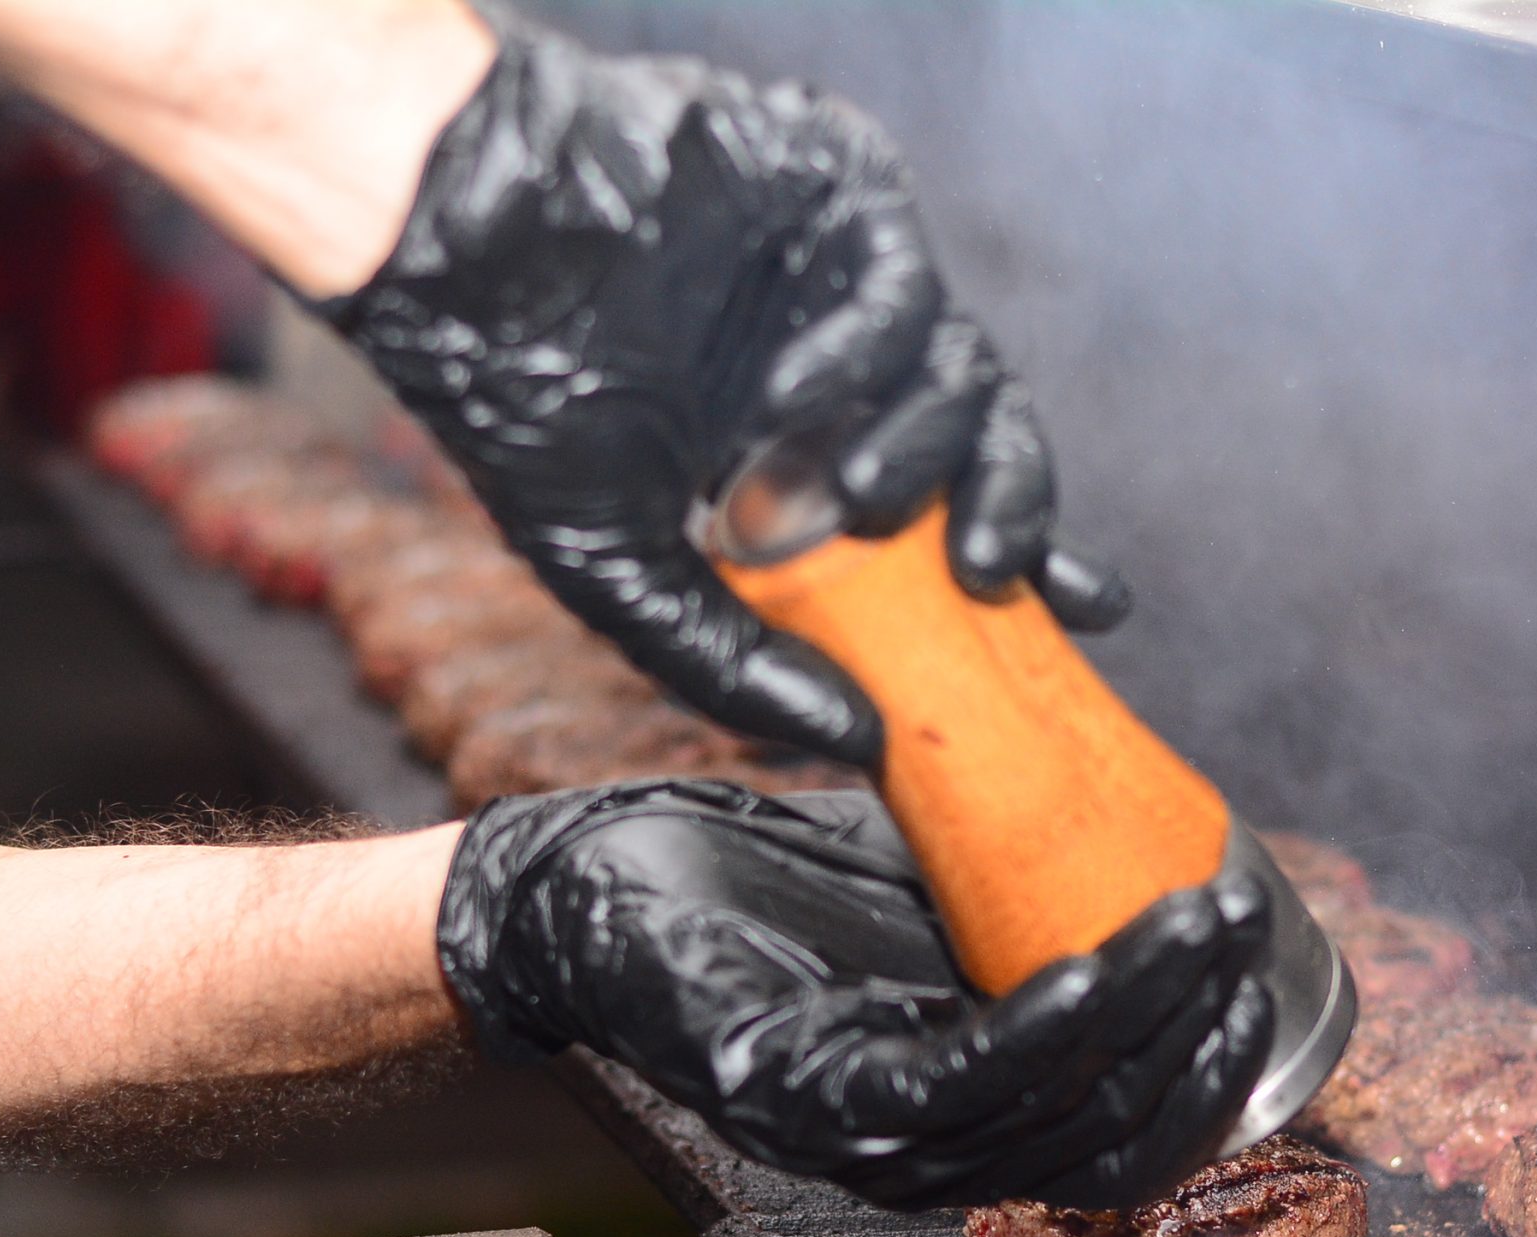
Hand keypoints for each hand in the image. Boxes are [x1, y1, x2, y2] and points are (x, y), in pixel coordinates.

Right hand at [319, 19, 1127, 766]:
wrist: (449, 241)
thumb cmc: (513, 397)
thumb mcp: (620, 573)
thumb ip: (735, 665)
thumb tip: (859, 746)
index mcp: (796, 441)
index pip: (944, 504)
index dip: (1030, 559)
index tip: (1088, 617)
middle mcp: (833, 358)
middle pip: (988, 437)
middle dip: (1013, 510)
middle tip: (992, 576)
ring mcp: (838, 273)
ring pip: (966, 366)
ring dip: (931, 448)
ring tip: (856, 498)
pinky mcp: (838, 190)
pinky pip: (907, 285)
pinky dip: (868, 351)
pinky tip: (791, 393)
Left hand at [437, 781, 1272, 1208]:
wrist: (591, 880)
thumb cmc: (753, 886)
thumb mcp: (922, 887)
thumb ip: (1027, 901)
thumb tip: (1152, 840)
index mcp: (955, 1112)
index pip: (1122, 1135)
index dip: (1208, 1064)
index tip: (1255, 957)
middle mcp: (917, 1152)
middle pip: (1107, 1140)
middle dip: (1198, 1035)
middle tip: (1242, 923)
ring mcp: (856, 1139)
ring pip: (1044, 1116)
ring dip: (1142, 1017)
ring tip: (1199, 922)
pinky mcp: (796, 1099)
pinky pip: (943, 1087)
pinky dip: (1032, 1029)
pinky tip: (1091, 958)